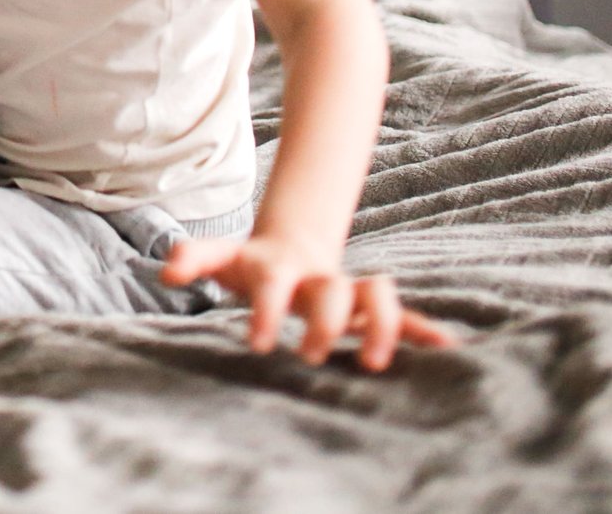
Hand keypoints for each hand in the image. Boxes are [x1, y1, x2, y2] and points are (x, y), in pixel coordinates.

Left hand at [162, 232, 457, 371]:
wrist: (291, 248)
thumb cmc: (250, 264)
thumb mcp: (221, 258)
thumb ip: (194, 257)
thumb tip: (165, 272)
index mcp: (278, 267)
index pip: (273, 283)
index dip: (266, 310)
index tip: (258, 344)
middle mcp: (317, 277)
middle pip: (332, 292)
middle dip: (325, 323)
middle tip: (311, 355)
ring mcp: (347, 291)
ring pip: (375, 298)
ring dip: (381, 326)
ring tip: (376, 362)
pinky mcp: (369, 309)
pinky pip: (403, 315)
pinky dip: (421, 329)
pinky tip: (447, 349)